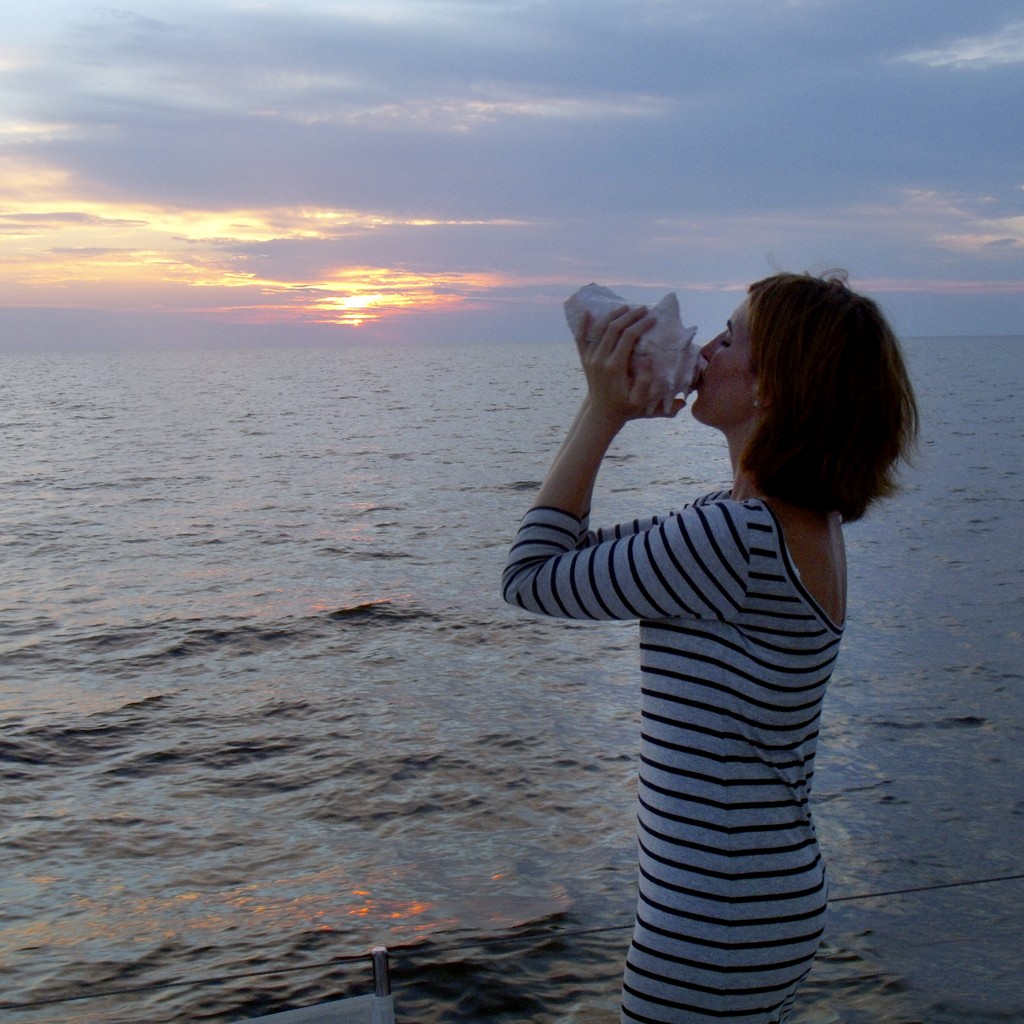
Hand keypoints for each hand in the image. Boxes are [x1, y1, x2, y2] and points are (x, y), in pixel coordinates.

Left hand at [574, 305, 683, 423]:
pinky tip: (587, 311)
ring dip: (613, 315)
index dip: (641, 324)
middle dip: (630, 315)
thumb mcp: (640, 400)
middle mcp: (599, 359)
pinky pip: (580, 338)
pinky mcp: (584, 359)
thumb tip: (648, 359)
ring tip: (627, 307)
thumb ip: (645, 382)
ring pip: (599, 328)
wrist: (602, 414)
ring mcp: (589, 358)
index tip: (653, 317)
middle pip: (614, 328)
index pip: (628, 337)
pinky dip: (583, 324)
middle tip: (644, 308)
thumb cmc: (626, 407)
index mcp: (614, 367)